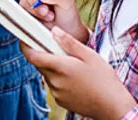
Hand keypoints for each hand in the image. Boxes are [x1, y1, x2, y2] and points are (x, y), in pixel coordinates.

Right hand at [19, 0, 88, 41]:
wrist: (65, 29)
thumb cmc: (68, 11)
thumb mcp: (68, 1)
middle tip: (45, 10)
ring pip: (23, 0)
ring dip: (35, 10)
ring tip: (50, 16)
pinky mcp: (25, 9)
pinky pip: (22, 11)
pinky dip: (33, 16)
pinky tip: (44, 19)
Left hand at [22, 27, 136, 119]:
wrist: (112, 106)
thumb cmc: (104, 79)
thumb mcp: (89, 55)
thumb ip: (69, 42)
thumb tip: (54, 31)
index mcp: (59, 67)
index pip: (32, 55)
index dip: (25, 45)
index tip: (25, 37)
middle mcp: (54, 81)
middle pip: (41, 64)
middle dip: (45, 54)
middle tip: (59, 47)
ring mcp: (57, 93)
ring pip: (48, 75)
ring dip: (54, 67)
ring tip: (74, 65)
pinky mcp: (61, 101)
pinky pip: (55, 85)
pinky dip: (60, 79)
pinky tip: (76, 78)